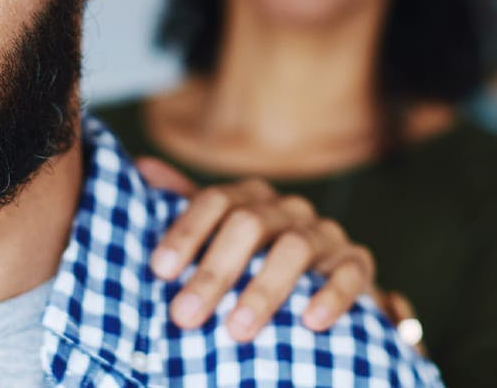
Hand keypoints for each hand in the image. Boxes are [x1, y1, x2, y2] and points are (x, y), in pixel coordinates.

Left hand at [138, 156, 376, 341]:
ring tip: (236, 329)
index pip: (214, 200)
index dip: (186, 232)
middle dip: (215, 271)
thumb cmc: (254, 261)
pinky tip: (310, 322)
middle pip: (249, 224)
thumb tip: (140, 167)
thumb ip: (183, 206)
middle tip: (185, 315)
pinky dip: (332, 295)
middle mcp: (287, 207)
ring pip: (296, 247)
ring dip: (264, 289)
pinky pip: (350, 271)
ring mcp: (324, 232)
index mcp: (250, 197)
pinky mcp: (356, 261)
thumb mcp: (218, 234)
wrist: (320, 282)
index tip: (160, 271)